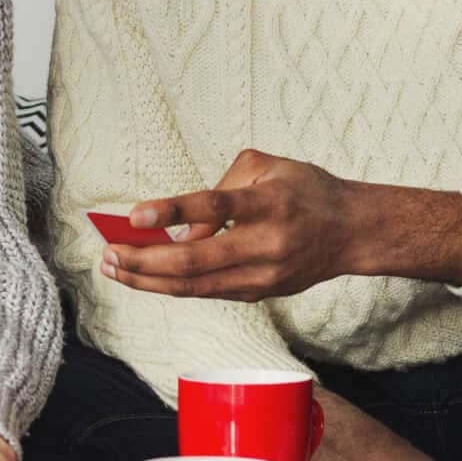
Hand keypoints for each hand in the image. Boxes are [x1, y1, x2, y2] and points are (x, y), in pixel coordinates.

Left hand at [102, 150, 461, 300]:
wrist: (353, 232)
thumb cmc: (305, 190)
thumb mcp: (267, 168)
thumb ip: (221, 188)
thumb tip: (180, 230)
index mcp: (272, 203)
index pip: (216, 207)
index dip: (173, 210)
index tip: (135, 215)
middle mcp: (269, 244)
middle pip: (197, 260)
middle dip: (146, 261)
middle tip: (108, 254)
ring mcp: (265, 276)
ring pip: (198, 286)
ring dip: (150, 281)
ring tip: (114, 269)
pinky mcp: (261, 292)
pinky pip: (208, 292)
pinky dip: (173, 285)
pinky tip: (144, 276)